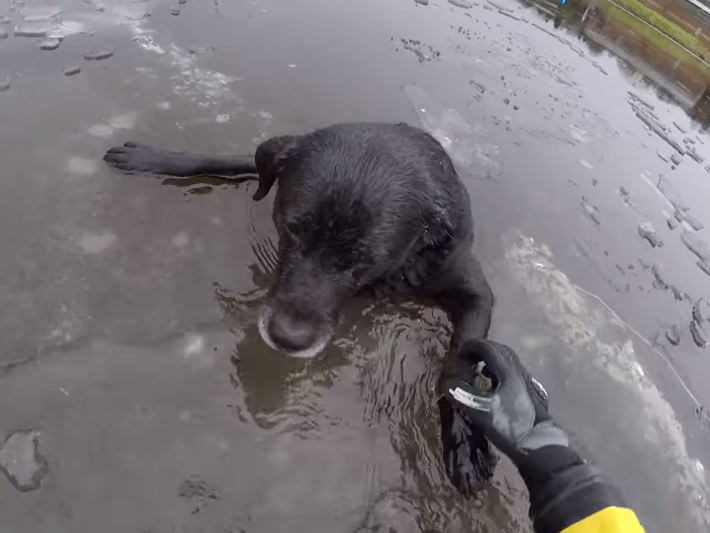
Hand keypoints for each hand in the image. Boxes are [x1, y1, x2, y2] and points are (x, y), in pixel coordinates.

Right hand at [436, 339, 568, 464]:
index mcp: (508, 371)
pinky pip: (515, 373)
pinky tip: (496, 388)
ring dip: (493, 361)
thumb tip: (446, 382)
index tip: (459, 353)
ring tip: (481, 372)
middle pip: (501, 350)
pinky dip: (502, 373)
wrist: (540, 446)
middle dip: (483, 350)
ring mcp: (529, 382)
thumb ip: (462, 394)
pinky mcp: (534, 393)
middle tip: (469, 359)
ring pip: (510, 362)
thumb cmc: (509, 426)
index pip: (488, 348)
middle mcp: (520, 371)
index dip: (472, 347)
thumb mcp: (480, 411)